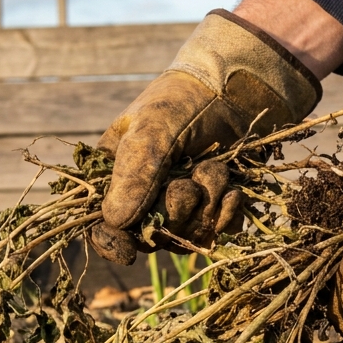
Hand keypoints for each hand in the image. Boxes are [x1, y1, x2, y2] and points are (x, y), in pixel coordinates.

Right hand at [90, 8, 320, 263]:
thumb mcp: (152, 130)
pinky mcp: (215, 209)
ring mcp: (183, 207)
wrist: (238, 90)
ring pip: (188, 235)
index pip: (104, 225)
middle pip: (152, 237)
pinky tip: (232, 186)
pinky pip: (220, 232)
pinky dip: (228, 211)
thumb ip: (134, 173)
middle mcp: (147, 198)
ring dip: (206, 202)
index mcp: (115, 177)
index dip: (112, 242)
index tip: (129, 251)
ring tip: (214, 167)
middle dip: (176, 207)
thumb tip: (115, 221)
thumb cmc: (184, 101)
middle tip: (188, 175)